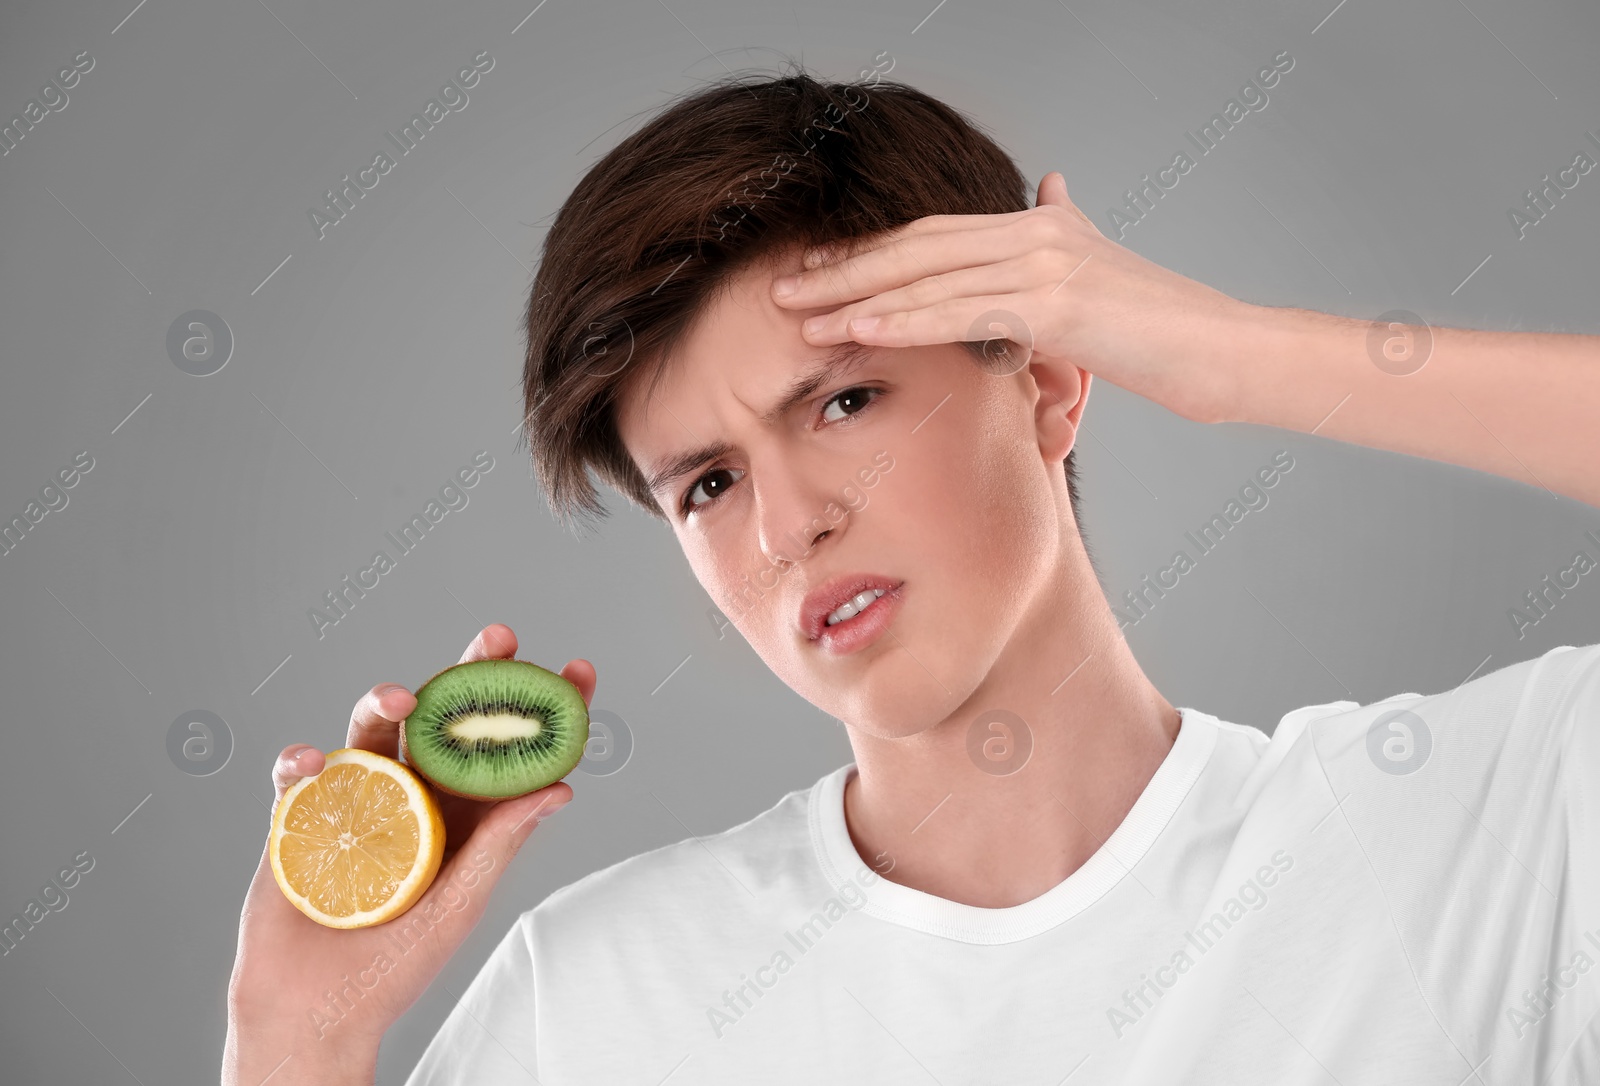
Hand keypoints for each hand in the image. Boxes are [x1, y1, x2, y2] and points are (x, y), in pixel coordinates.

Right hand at [222, 624, 592, 1084]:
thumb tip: (559, 788)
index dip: (544, 707)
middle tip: (497, 638)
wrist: (317, 1010)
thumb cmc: (397, 965)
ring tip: (403, 697)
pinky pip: (298, 771)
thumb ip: (500, 845)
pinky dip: (301, 759)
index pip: (508, 749)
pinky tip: (313, 764)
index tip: (579, 670)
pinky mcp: (300, 812)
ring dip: (383, 700)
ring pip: (372, 727)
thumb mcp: (460, 904)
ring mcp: (357, 795)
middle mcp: (414, 791)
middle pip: (442, 718)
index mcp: (461, 811)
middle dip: (470, 673)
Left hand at [770, 171, 1257, 424]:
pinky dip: (906, 321)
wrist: (1227, 352)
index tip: (814, 268)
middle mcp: (1035, 232)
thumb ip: (1066, 230)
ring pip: (929, 278)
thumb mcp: (1105, 270)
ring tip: (799, 318)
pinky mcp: (1059, 304)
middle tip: (781, 289)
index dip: (868, 252)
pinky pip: (963, 312)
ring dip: (856, 300)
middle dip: (843, 270)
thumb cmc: (1164, 331)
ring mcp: (1047, 264)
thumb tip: (1052, 185)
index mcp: (1037, 225)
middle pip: (916, 248)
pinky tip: (860, 332)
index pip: (931, 235)